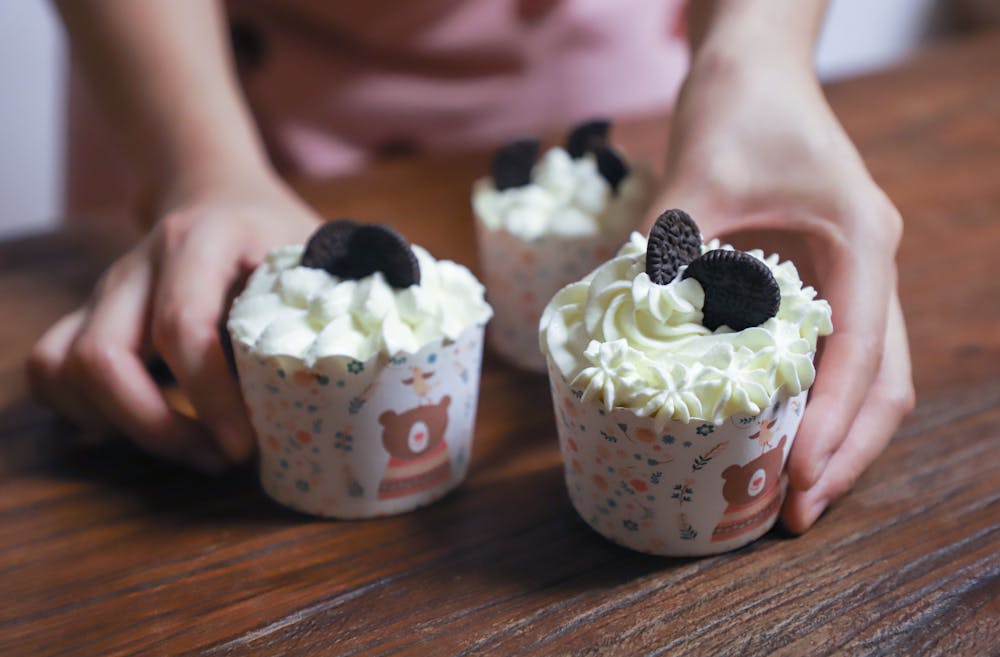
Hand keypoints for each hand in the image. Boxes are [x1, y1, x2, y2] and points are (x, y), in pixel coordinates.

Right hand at [28, 169, 320, 471]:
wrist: (215, 192)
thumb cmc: (272, 231)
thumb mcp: (313, 247)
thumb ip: (339, 291)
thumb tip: (379, 360)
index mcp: (200, 241)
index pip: (184, 327)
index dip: (210, 398)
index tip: (244, 446)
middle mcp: (139, 265)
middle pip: (104, 357)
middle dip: (155, 428)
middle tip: (217, 459)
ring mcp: (104, 291)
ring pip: (64, 368)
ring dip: (119, 428)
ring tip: (189, 449)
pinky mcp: (87, 314)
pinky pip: (50, 370)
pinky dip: (82, 413)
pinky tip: (138, 429)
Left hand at [646, 47, 914, 531]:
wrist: (752, 65)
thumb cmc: (738, 105)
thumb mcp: (700, 173)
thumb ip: (670, 246)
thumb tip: (630, 325)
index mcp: (861, 241)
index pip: (860, 352)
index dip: (833, 423)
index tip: (799, 477)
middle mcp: (869, 266)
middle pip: (883, 381)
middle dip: (845, 453)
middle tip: (796, 514)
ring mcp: (849, 275)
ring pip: (866, 376)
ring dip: (836, 438)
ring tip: (789, 494)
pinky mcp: (819, 280)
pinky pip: (831, 356)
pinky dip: (812, 403)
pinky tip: (773, 436)